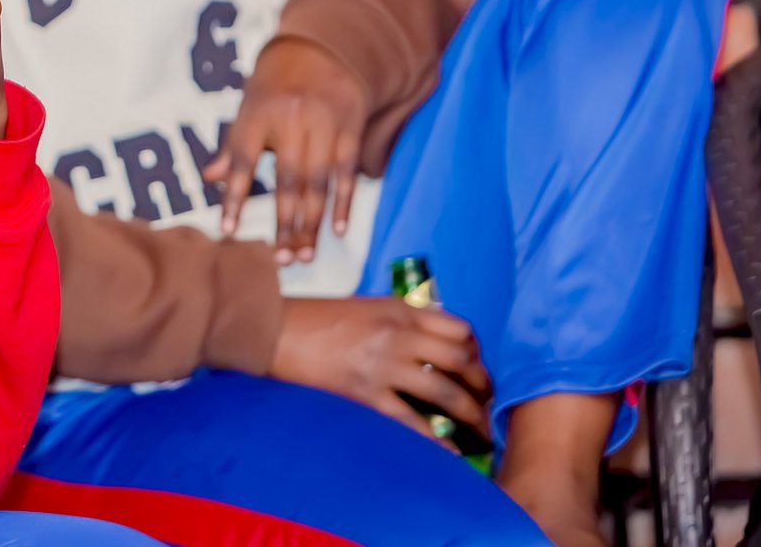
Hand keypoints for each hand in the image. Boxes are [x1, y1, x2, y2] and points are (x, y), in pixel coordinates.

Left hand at [203, 37, 369, 260]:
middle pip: (287, 180)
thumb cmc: (275, 84)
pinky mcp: (351, 127)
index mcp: (257, 114)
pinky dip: (342, 202)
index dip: (234, 197)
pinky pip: (346, 171)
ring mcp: (324, 123)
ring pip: (318, 182)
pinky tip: (337, 228)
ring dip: (312, 222)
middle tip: (281, 258)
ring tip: (304, 254)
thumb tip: (208, 178)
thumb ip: (232, 145)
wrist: (321, 48)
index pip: (241, 161)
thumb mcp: (247, 106)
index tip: (227, 229)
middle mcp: (290, 120)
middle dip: (285, 223)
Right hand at [272, 297, 491, 446]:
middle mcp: (398, 334)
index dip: (477, 352)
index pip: (459, 328)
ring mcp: (383, 365)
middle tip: (488, 402)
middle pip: (461, 359)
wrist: (272, 330)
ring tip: (481, 431)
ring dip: (471, 415)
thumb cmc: (313, 318)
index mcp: (398, 309)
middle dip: (483, 385)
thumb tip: (430, 343)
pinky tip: (451, 454)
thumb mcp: (364, 307)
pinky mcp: (365, 393)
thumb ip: (399, 320)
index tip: (478, 368)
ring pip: (446, 392)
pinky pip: (413, 422)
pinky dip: (438, 441)